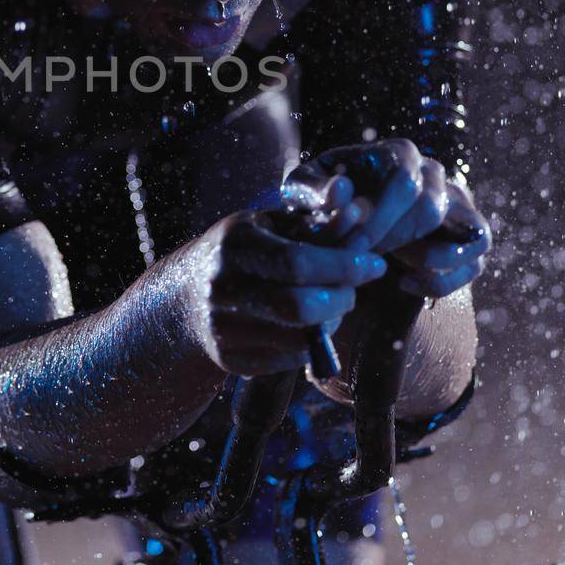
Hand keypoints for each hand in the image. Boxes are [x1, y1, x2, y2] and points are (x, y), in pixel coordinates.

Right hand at [180, 179, 388, 377]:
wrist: (188, 294)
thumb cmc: (248, 250)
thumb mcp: (274, 224)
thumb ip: (317, 218)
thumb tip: (355, 205)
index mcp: (233, 242)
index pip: (296, 261)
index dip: (343, 265)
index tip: (376, 264)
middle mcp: (221, 286)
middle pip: (297, 306)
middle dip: (341, 300)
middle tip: (354, 291)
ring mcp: (221, 327)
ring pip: (298, 338)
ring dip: (331, 322)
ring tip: (334, 304)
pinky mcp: (228, 359)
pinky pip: (289, 359)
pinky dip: (312, 343)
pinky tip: (310, 324)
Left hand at [290, 139, 489, 298]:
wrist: (347, 221)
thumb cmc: (323, 200)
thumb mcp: (304, 192)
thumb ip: (313, 191)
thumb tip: (340, 192)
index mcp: (399, 154)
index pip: (402, 182)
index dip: (378, 218)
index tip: (353, 245)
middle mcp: (434, 174)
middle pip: (430, 209)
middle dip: (393, 242)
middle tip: (361, 261)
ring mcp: (457, 205)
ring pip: (461, 235)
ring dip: (420, 259)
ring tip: (383, 267)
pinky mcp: (469, 238)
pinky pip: (472, 264)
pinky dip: (440, 281)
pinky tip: (404, 284)